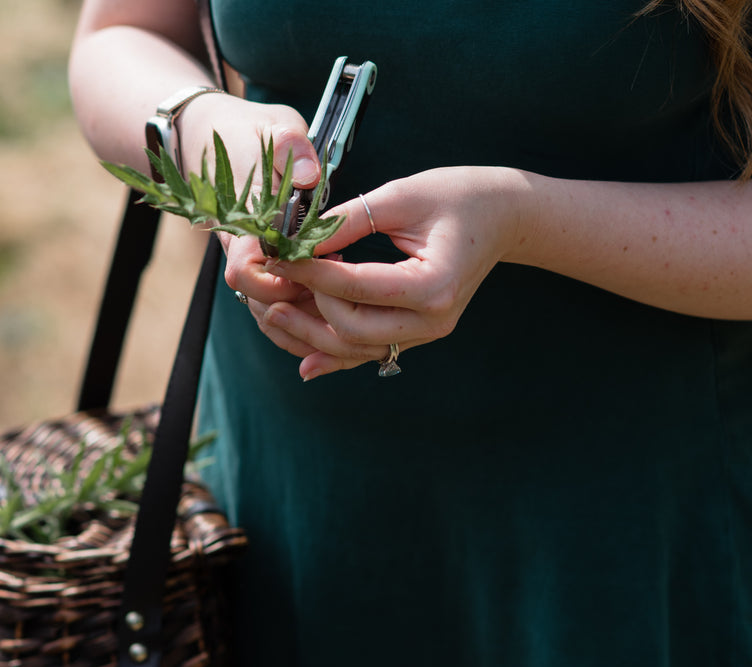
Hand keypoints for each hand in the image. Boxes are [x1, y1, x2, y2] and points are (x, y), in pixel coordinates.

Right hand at [175, 93, 325, 324]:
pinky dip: (299, 308)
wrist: (218, 137)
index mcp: (241, 225)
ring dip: (303, 308)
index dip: (281, 282)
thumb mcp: (275, 127)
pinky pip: (274, 300)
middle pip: (261, 302)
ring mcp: (249, 260)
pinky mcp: (260, 263)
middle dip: (301, 302)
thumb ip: (291, 148)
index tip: (318, 268)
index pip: (246, 275)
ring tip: (337, 289)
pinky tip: (329, 295)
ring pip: (268, 307)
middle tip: (339, 280)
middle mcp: (240, 250)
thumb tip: (308, 175)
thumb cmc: (249, 133)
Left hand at [260, 166, 531, 379]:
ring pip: (357, 349)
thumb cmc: (457, 195)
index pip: (356, 288)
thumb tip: (293, 238)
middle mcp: (433, 319)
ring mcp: (427, 333)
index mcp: (434, 284)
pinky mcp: (418, 334)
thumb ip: (346, 220)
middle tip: (272, 285)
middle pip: (353, 331)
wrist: (503, 215)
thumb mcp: (400, 196)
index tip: (277, 257)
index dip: (310, 274)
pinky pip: (370, 352)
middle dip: (307, 309)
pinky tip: (303, 361)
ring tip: (272, 313)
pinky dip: (336, 356)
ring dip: (312, 335)